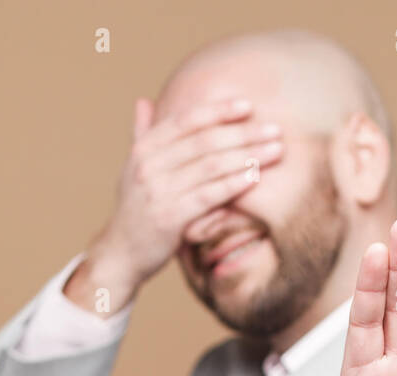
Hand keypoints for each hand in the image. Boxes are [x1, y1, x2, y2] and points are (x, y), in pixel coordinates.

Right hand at [64, 97, 284, 311]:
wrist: (121, 253)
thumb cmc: (137, 209)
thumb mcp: (134, 169)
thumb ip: (141, 135)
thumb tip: (143, 101)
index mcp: (144, 148)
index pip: (186, 121)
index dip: (219, 111)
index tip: (248, 106)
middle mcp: (149, 165)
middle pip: (205, 141)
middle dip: (244, 133)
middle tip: (275, 129)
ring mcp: (158, 191)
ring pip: (211, 166)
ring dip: (248, 156)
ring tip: (276, 150)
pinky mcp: (169, 217)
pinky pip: (209, 195)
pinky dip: (235, 184)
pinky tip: (257, 176)